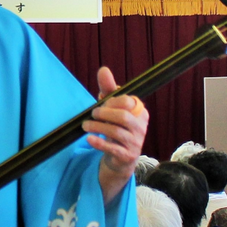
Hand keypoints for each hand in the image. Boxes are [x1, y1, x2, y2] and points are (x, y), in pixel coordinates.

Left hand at [83, 67, 148, 202]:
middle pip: (123, 117)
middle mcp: (141, 126)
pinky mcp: (127, 155)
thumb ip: (108, 90)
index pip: (128, 102)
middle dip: (104, 114)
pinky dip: (99, 143)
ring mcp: (135, 142)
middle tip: (92, 114)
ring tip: (85, 125)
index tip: (102, 103)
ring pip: (116, 133)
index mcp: (139, 112)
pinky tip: (89, 138)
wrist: (120, 157)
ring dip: (97, 127)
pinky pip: (113, 148)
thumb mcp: (112, 107)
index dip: (113, 101)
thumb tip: (103, 69)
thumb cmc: (116, 126)